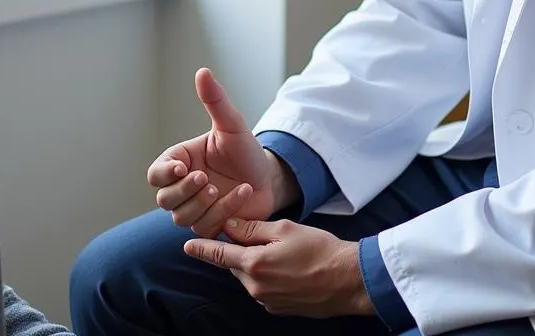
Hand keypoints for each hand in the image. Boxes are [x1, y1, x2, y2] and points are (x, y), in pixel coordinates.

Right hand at [147, 68, 287, 236]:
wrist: (268, 177)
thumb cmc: (245, 150)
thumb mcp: (231, 124)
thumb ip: (215, 100)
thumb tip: (202, 72)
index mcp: (180, 162)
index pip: (156, 174)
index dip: (163, 174)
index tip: (181, 168)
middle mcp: (183, 188)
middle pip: (165, 200)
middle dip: (184, 191)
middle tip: (207, 179)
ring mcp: (195, 210)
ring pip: (182, 218)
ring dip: (204, 205)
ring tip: (225, 187)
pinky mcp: (211, 227)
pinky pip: (207, 228)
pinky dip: (225, 211)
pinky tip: (243, 193)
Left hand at [183, 217, 373, 317]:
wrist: (347, 280)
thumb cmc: (318, 249)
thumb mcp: (284, 229)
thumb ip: (252, 228)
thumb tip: (228, 224)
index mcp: (255, 264)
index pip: (220, 255)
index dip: (202, 248)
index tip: (187, 245)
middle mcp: (256, 287)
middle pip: (235, 264)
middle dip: (239, 250)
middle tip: (258, 235)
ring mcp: (268, 301)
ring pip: (250, 276)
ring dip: (256, 263)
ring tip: (282, 251)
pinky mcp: (279, 309)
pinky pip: (264, 288)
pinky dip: (268, 276)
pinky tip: (289, 267)